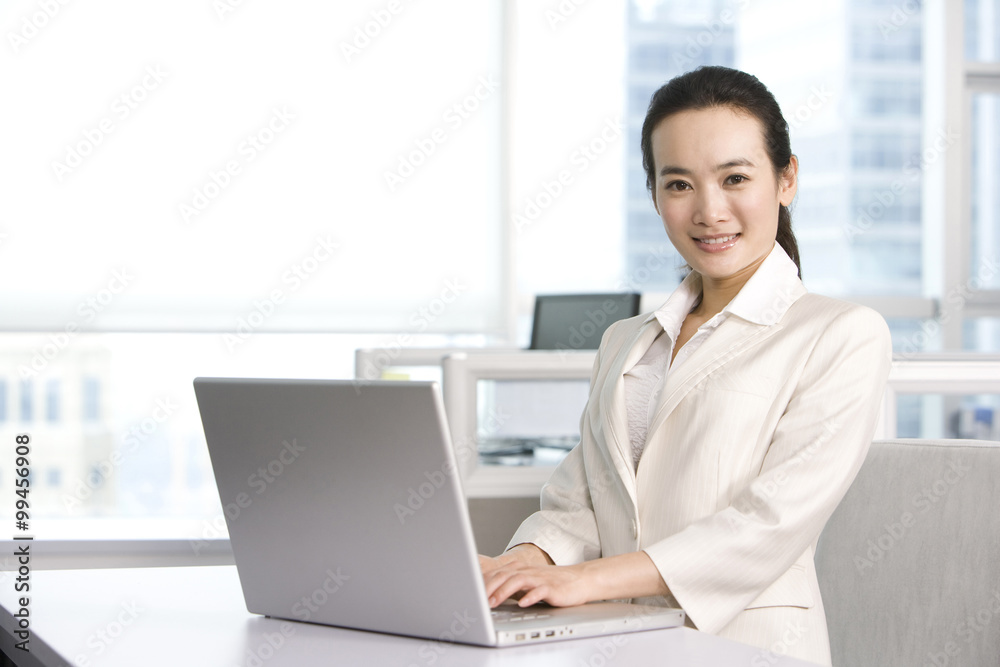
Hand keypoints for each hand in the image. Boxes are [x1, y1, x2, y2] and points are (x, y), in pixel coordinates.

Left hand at [481, 550, 669, 608]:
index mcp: (520, 570)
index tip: (470, 593)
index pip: (497, 574)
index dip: (482, 583)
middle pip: (503, 576)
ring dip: (503, 592)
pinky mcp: (552, 587)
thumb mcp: (528, 584)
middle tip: (477, 601)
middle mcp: (528, 572)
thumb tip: (489, 594)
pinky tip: (523, 604)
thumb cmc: (551, 584)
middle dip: (488, 588)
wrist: (579, 580)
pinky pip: (539, 591)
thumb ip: (511, 586)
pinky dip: (530, 597)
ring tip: (493, 602)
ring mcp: (540, 579)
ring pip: (517, 581)